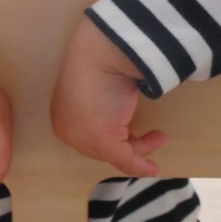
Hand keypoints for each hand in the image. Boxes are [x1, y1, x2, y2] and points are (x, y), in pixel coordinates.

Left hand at [51, 16, 165, 176]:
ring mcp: (84, 138)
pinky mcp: (103, 142)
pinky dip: (141, 166)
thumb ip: (103, 104)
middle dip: (127, 143)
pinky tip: (154, 169)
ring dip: (140, 148)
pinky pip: (125, 160)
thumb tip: (118, 111)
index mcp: (61, 113)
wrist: (99, 53)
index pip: (86, 134)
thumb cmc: (96, 60)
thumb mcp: (97, 85)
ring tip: (159, 137)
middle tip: (148, 135)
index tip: (130, 134)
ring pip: (115, 153)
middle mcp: (68, 130)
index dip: (111, 135)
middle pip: (101, 147)